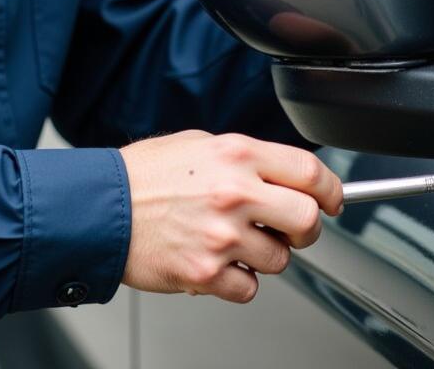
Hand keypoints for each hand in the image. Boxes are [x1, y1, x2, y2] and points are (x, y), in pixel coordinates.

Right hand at [120, 130, 342, 303]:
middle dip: (305, 228)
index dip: (331, 189)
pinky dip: (238, 281)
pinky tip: (216, 261)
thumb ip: (244, 158)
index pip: (309, 171)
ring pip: (280, 259)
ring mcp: (221, 235)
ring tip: (233, 240)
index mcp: (237, 154)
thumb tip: (281, 174)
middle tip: (290, 227)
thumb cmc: (144, 175)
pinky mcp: (205, 273)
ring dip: (265, 255)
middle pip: (308, 220)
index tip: (333, 199)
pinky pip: (249, 289)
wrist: (100, 208)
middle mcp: (234, 192)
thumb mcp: (199, 144)